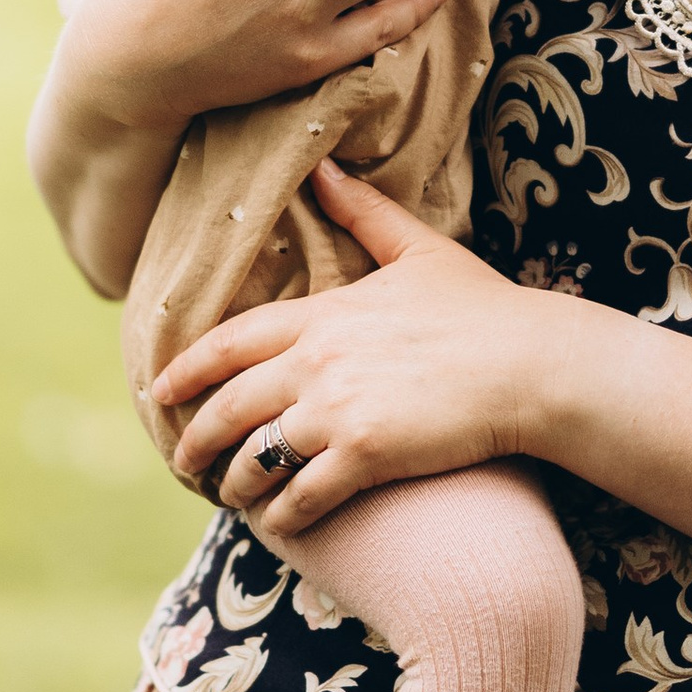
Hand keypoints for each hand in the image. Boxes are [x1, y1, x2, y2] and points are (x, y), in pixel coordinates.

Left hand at [156, 163, 563, 531]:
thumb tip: (324, 168)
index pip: (230, 343)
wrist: (531, 365)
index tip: (159, 391)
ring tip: (230, 496)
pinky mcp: (366, 455)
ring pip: (258, 457)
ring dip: (235, 483)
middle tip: (184, 459)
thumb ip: (364, 213)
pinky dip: (282, 514)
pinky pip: (302, 495)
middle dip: (197, 438)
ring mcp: (338, 411)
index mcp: (323, 314)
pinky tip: (278, 522)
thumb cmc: (484, 308)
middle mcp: (317, 362)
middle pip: (230, 406)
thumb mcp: (420, 249)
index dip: (187, 370)